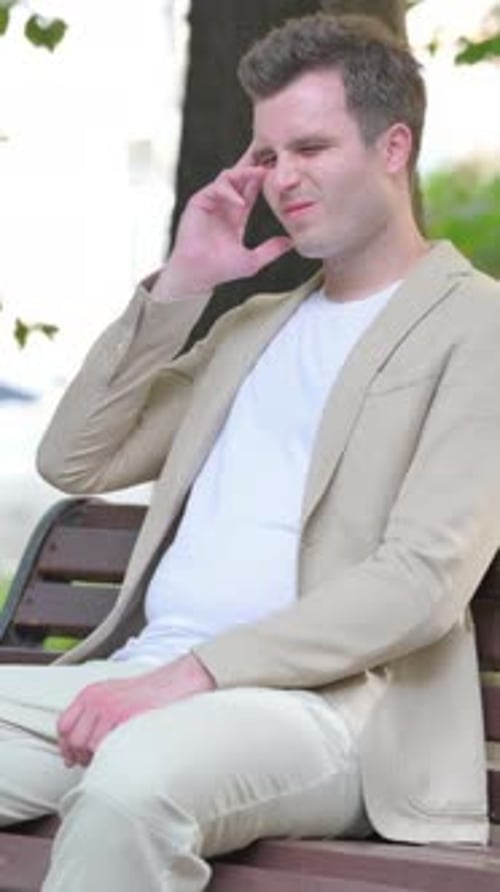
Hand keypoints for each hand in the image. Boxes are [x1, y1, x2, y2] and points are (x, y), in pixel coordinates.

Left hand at [56, 654, 214, 766]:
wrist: (176, 681)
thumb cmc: (149, 693)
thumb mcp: (114, 695)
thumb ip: (93, 716)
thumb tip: (74, 750)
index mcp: (91, 693)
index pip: (63, 725)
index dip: (66, 746)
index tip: (73, 758)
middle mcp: (97, 699)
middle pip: (74, 739)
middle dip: (81, 756)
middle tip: (96, 761)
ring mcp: (110, 708)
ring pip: (87, 746)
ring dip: (96, 758)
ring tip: (112, 758)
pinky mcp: (125, 717)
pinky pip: (106, 746)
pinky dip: (110, 755)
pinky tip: (122, 754)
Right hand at [151, 149, 292, 301]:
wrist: (198, 275)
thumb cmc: (221, 270)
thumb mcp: (253, 260)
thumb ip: (271, 250)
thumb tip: (292, 243)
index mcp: (235, 216)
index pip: (251, 192)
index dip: (262, 183)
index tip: (279, 178)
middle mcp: (223, 206)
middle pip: (240, 179)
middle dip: (255, 171)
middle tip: (272, 166)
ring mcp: (210, 203)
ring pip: (228, 177)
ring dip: (244, 174)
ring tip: (259, 176)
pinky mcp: (199, 203)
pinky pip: (215, 188)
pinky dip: (229, 191)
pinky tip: (240, 202)